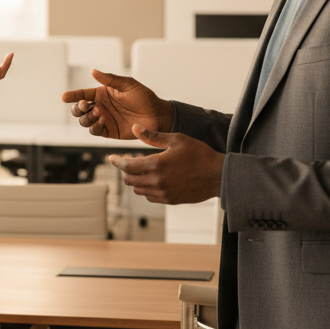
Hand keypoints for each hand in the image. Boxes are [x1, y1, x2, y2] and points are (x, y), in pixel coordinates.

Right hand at [62, 69, 173, 139]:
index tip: (64, 97)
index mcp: (102, 94)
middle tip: (84, 105)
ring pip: (84, 121)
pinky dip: (94, 126)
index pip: (82, 94)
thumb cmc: (144, 97)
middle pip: (78, 110)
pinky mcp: (108, 131)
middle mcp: (100, 106)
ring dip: (87, 117)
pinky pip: (95, 131)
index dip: (72, 95)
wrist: (157, 115)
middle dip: (77, 108)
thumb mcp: (128, 85)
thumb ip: (110, 80)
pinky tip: (102, 120)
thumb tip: (93, 71)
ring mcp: (103, 120)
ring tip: (99, 112)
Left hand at [108, 126, 223, 204]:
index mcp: (156, 165)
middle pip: (130, 180)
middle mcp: (157, 182)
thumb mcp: (176, 139)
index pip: (127, 166)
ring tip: (142, 169)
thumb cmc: (199, 154)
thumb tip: (135, 128)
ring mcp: (163, 193)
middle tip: (129, 161)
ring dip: (136, 180)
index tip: (111, 158)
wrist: (218, 175)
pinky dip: (146, 188)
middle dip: (126, 170)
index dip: (117, 162)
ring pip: (138, 189)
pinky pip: (150, 196)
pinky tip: (153, 180)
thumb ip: (153, 136)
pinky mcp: (170, 200)